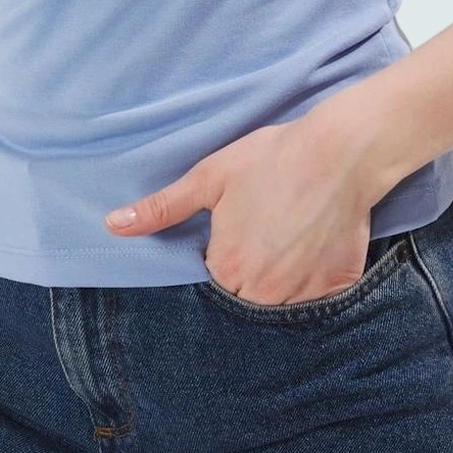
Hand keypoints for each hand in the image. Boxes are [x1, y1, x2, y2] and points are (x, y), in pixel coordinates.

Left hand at [102, 105, 377, 304]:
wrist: (339, 151)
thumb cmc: (271, 159)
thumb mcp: (209, 177)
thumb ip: (162, 209)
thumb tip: (113, 225)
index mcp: (226, 267)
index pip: (213, 280)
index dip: (224, 254)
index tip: (238, 229)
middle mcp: (262, 292)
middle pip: (246, 296)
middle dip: (251, 271)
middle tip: (268, 229)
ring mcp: (302, 293)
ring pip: (281, 300)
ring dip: (282, 279)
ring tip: (291, 236)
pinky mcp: (335, 288)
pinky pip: (317, 300)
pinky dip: (314, 280)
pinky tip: (314, 245)